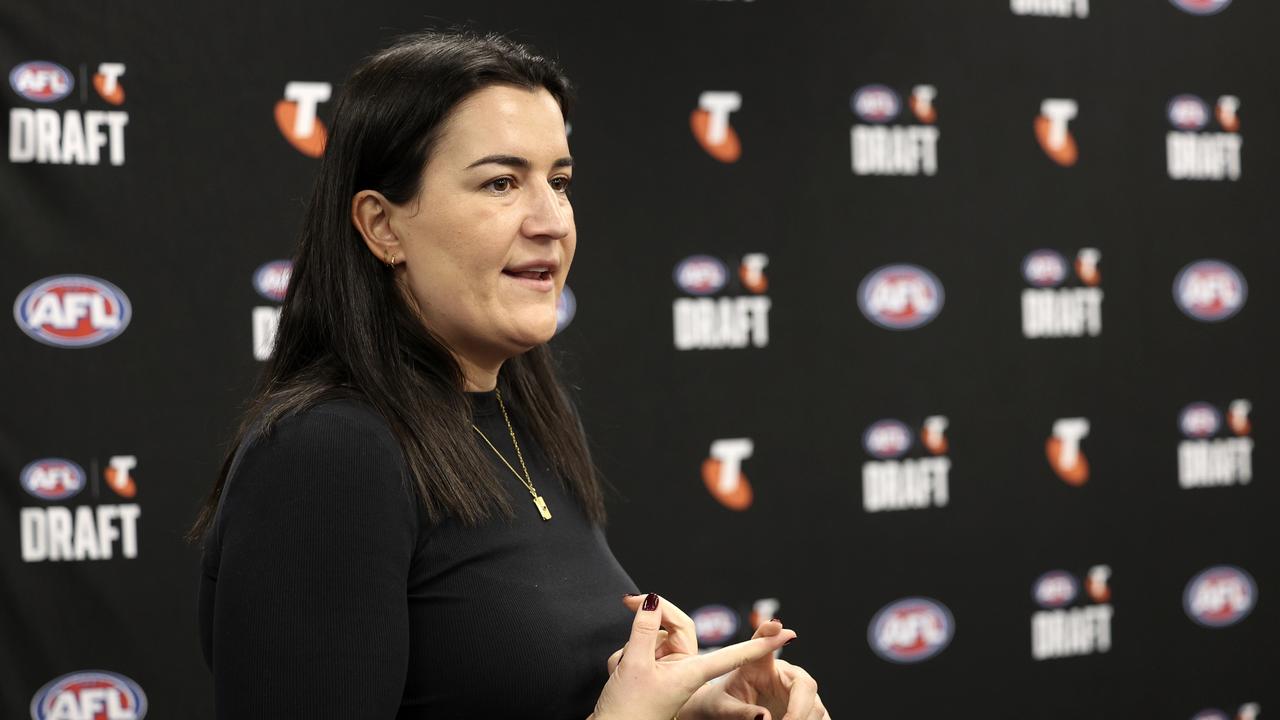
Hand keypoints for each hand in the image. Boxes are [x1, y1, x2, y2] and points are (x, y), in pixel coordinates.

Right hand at [590, 593, 795, 719]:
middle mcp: (688, 671)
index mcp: (693, 672)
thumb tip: (654, 600)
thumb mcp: (635, 665)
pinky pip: (648, 649)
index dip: (762, 643)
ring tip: (621, 662)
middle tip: (627, 601)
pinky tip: (620, 670)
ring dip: (637, 641)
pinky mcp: (659, 675)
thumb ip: (644, 629)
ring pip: (659, 637)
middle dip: (654, 617)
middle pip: (679, 626)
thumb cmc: (628, 709)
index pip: (735, 653)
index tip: (788, 634)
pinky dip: (632, 650)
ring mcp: (674, 673)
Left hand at [681, 620, 828, 719]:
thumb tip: (766, 718)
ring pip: (816, 706)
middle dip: (799, 710)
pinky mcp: (806, 710)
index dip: (769, 633)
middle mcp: (784, 674)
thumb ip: (740, 712)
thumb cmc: (721, 706)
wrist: (725, 714)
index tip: (777, 627)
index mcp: (758, 665)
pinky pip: (820, 718)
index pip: (763, 642)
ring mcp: (798, 693)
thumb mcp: (723, 708)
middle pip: (806, 684)